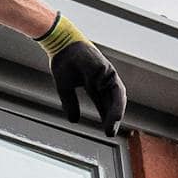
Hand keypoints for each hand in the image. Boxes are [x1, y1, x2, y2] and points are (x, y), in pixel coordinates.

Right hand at [35, 13, 127, 133]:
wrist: (60, 44)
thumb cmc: (63, 62)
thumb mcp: (65, 88)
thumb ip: (70, 103)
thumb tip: (74, 121)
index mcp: (94, 84)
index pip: (103, 103)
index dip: (105, 115)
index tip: (107, 130)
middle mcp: (103, 80)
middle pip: (112, 101)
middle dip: (112, 118)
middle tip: (110, 133)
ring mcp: (106, 74)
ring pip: (117, 96)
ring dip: (116, 112)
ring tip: (112, 127)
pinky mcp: (107, 70)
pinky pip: (116, 88)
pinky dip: (116, 102)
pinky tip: (114, 114)